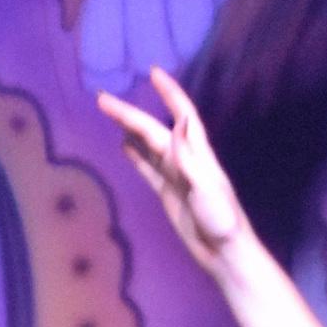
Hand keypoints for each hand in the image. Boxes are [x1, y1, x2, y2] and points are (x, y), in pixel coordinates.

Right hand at [98, 67, 245, 270]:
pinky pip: (147, 169)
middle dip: (129, 113)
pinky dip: (136, 155)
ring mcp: (175, 176)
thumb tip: (179, 122)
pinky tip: (123, 145)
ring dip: (130, 129)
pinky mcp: (168, 193)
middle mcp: (185, 160)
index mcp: (198, 155)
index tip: (154, 73)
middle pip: (153, 130)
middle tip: (102, 99)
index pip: (182, 115)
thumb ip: (190, 157)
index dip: (169, 94)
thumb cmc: (222, 221)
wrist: (224, 253)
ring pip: (148, 145)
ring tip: (110, 113)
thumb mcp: (207, 188)